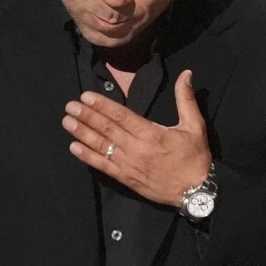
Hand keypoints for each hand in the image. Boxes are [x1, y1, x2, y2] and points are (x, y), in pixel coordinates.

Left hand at [62, 69, 210, 206]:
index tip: (86, 97)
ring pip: (102, 146)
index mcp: (151, 133)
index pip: (121, 116)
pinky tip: (74, 148)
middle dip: (87, 116)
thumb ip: (185, 99)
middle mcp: (137, 148)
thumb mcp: (194, 125)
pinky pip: (104, 166)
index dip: (102, 106)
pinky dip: (88, 157)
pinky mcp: (126, 179)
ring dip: (83, 134)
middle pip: (107, 129)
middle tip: (70, 106)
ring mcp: (129, 164)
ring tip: (67, 122)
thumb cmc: (195, 157)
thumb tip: (186, 73)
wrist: (197, 191)